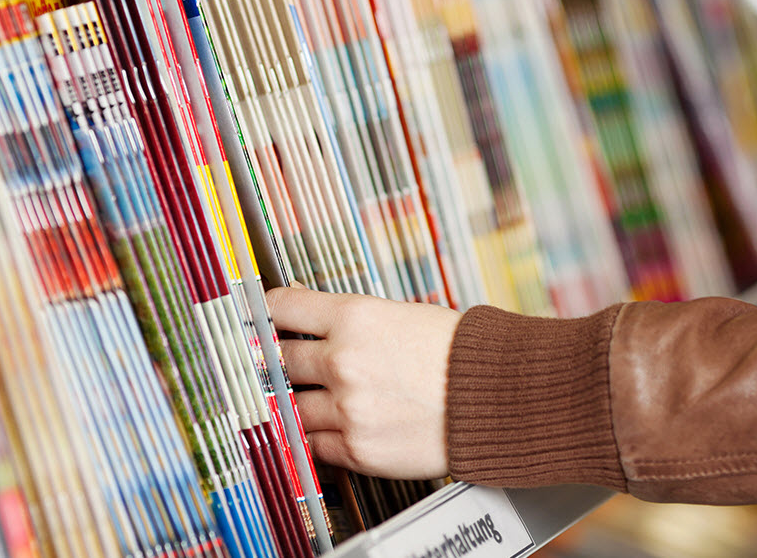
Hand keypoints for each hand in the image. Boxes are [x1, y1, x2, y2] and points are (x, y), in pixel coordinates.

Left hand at [266, 286, 461, 479]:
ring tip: (313, 398)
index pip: (280, 308)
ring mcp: (348, 408)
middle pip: (278, 361)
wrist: (497, 400)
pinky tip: (329, 426)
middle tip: (280, 365)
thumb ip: (350, 318)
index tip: (259, 320)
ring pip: (291, 406)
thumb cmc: (458, 354)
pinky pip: (312, 444)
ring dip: (297, 403)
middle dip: (279, 363)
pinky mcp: (357, 448)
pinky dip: (315, 437)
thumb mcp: (401, 314)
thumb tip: (307, 311)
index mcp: (354, 318)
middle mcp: (344, 361)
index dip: (264, 313)